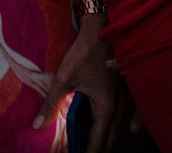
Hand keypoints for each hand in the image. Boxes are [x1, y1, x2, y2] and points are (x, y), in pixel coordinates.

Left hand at [35, 20, 121, 152]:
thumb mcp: (64, 78)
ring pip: (122, 130)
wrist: (101, 30)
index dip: (89, 152)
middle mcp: (121, 108)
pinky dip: (126, 127)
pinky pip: (133, 117)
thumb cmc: (83, 53)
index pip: (98, 140)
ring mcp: (129, 101)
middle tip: (84, 152)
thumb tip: (37, 125)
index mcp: (106, 107)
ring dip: (110, 140)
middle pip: (112, 139)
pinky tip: (129, 131)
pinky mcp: (130, 93)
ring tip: (96, 145)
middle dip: (99, 149)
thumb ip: (51, 104)